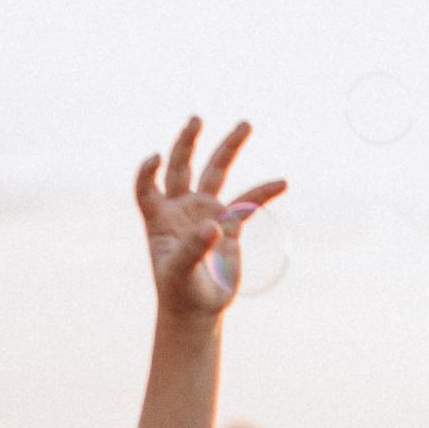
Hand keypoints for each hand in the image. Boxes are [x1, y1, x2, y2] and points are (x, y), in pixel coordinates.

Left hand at [133, 116, 286, 321]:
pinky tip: (281, 182)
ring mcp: (205, 212)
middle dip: (187, 142)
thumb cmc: (180, 291)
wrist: (198, 308)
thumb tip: (214, 225)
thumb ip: (192, 248)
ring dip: (228, 148)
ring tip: (245, 124)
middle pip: (181, 166)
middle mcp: (180, 208)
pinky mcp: (228, 223)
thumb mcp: (179, 272)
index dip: (147, 172)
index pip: (147, 188)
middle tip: (196, 119)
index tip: (154, 159)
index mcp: (159, 218)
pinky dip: (263, 192)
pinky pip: (247, 201)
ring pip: (215, 172)